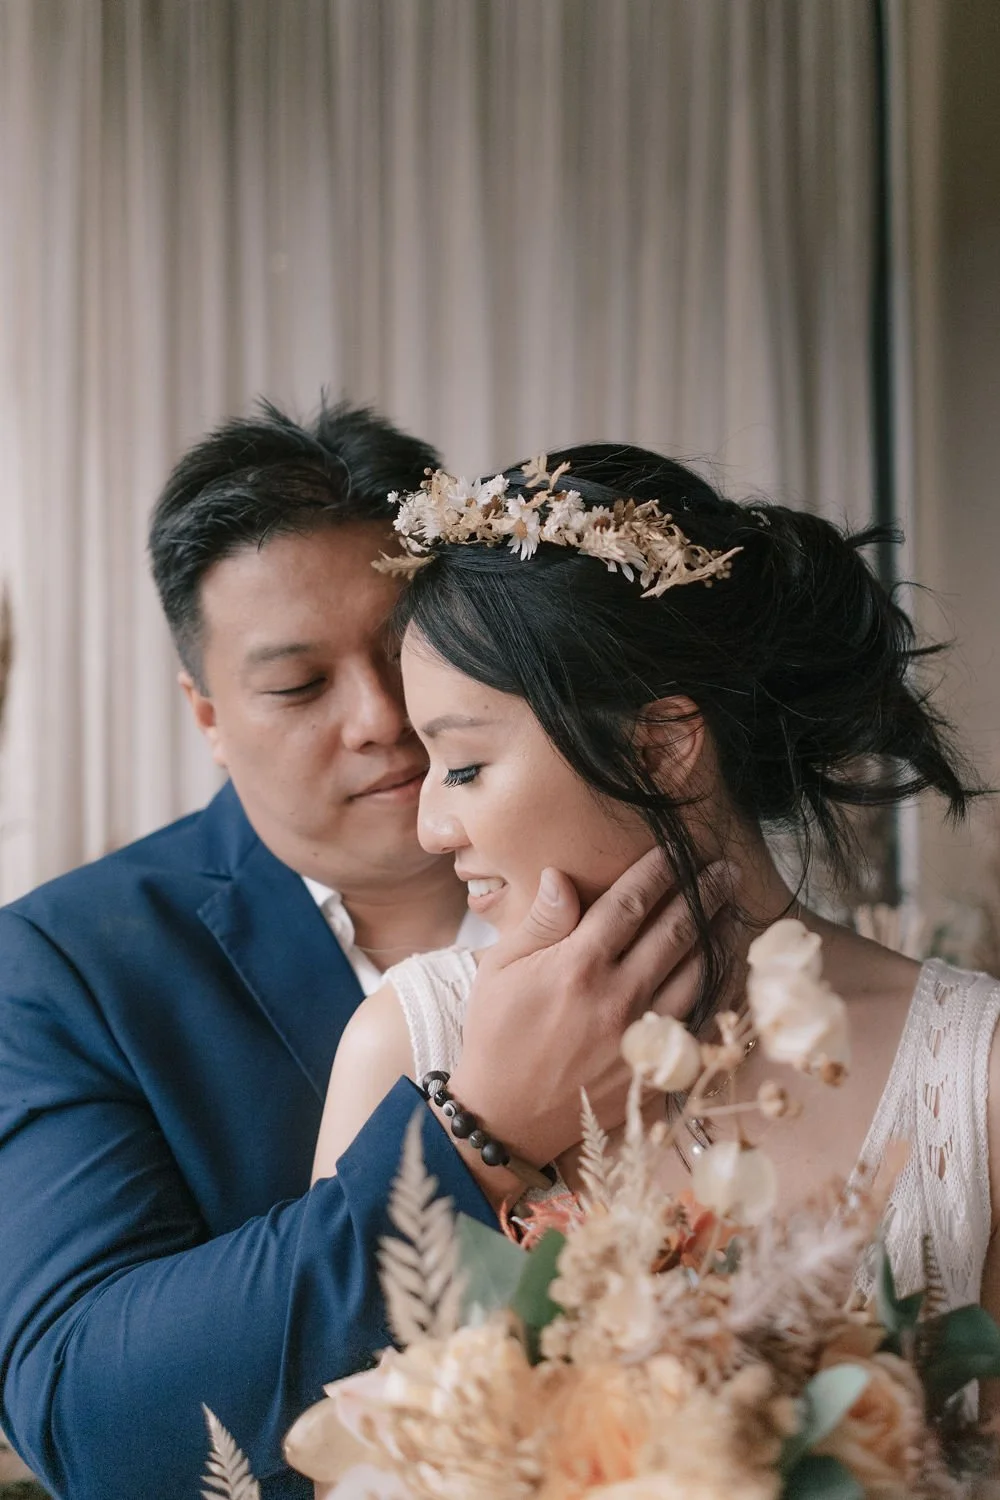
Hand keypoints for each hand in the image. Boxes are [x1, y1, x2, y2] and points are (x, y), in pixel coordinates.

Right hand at [448, 849, 736, 1173]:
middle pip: (675, 932)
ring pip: (697, 974)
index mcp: (578, 967)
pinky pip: (699, 1022)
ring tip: (729, 911)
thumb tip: (561, 875)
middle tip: (724, 870)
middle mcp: (617, 997)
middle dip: (703, 894)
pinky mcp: (655, 1069)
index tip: (677, 850)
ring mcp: (641, 1036)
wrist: (505, 1118)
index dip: (659, 871)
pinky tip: (727, 969)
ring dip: (718, 937)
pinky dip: (718, 990)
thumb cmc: (497, 1036)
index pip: (630, 903)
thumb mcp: (500, 970)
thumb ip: (540, 922)